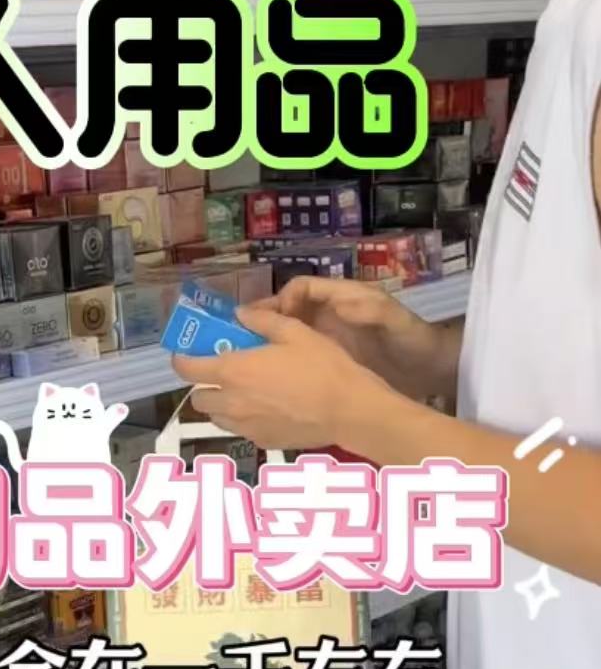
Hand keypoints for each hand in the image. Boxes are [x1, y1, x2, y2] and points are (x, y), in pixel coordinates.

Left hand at [172, 306, 393, 450]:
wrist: (349, 410)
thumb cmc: (323, 367)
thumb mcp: (295, 332)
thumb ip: (262, 321)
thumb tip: (239, 315)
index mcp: (233, 371)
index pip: (186, 369)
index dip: (182, 359)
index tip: (188, 353)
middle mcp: (232, 402)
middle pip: (197, 399)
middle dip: (204, 385)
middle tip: (224, 374)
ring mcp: (245, 426)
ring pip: (216, 418)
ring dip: (221, 405)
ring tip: (245, 393)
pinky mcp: (261, 441)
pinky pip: (240, 431)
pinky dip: (244, 420)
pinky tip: (267, 410)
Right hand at [261, 276, 458, 399]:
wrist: (431, 369)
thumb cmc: (412, 339)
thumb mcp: (393, 318)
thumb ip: (369, 307)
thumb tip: (338, 301)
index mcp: (341, 298)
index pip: (300, 289)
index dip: (280, 299)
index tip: (267, 319)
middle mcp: (329, 315)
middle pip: (287, 311)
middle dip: (263, 321)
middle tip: (238, 338)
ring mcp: (328, 339)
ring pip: (288, 335)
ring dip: (267, 343)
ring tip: (244, 360)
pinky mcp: (328, 362)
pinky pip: (298, 358)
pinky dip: (281, 364)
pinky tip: (269, 380)